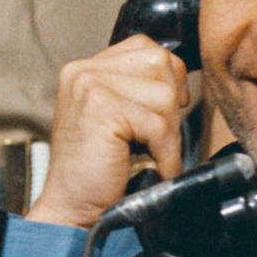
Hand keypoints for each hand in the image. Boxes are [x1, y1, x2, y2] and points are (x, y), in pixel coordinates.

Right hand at [28, 35, 189, 229]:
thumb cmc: (101, 169)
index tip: (162, 112)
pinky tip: (151, 166)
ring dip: (168, 132)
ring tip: (149, 153)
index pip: (148, 48)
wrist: (73, 208)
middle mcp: (83, 70)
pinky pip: (159, 124)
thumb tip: (183, 77)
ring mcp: (89, 85)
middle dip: (170, 105)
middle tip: (154, 138)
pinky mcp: (100, 107)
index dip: (168, 79)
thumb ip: (140, 89)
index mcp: (87, 68)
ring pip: (165, 94)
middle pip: (162, 64)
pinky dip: (165, 152)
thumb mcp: (120, 117)